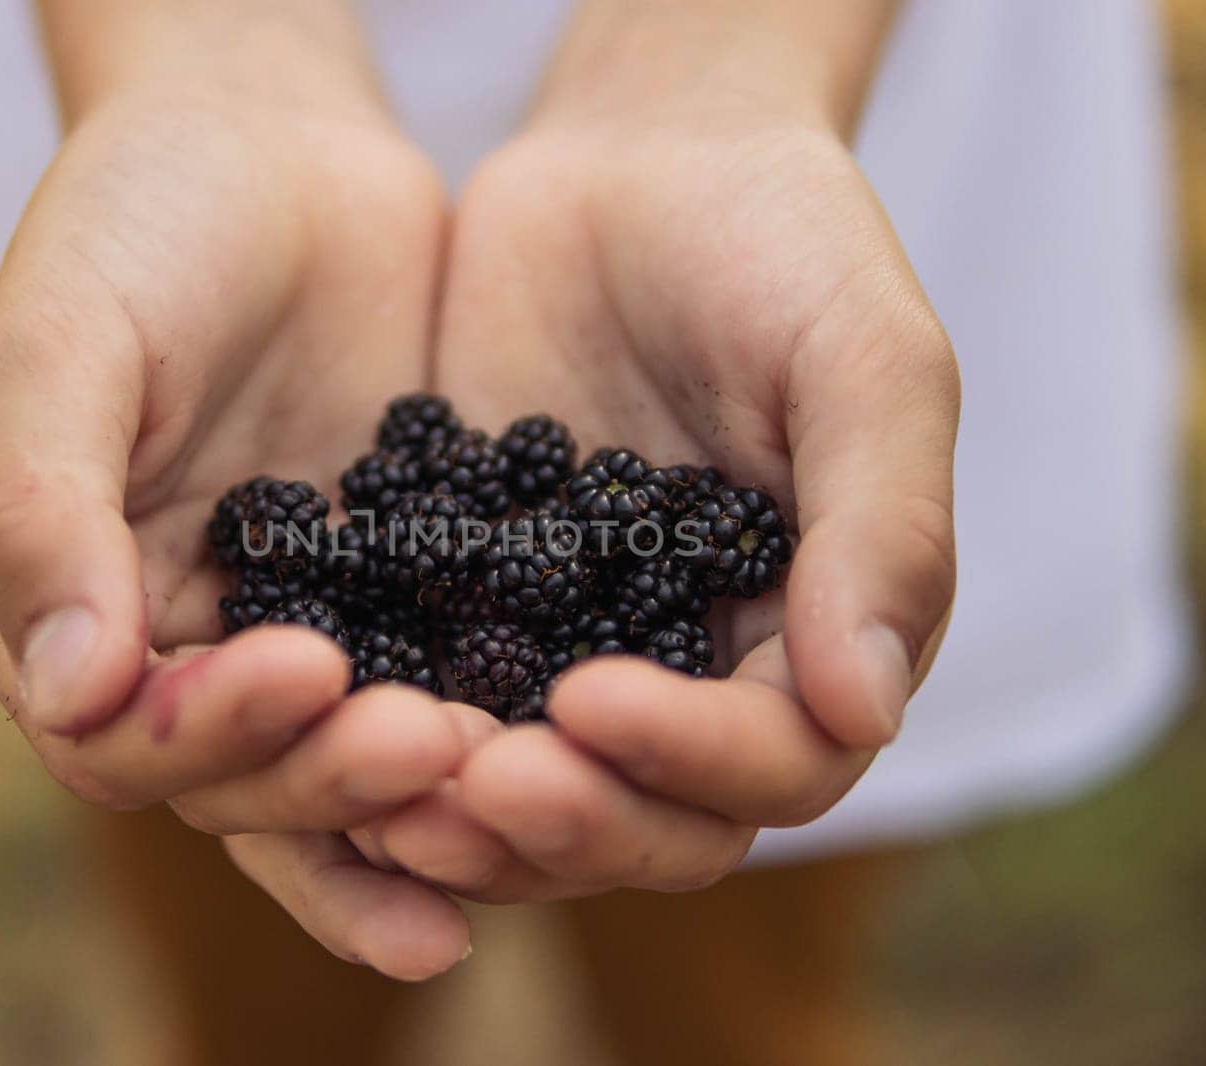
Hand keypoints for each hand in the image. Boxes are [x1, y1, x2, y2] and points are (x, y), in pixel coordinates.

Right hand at [0, 20, 471, 976]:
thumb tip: (70, 695)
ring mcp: (297, 631)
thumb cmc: (135, 222)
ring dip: (420, 795)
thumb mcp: (60, 345)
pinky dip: (495, 732)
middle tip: (433, 742)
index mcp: (65, 615)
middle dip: (332, 778)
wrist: (273, 146)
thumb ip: (40, 513)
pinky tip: (576, 751)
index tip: (304, 670)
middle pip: (246, 782)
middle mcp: (180, 650)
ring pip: (348, 765)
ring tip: (515, 777)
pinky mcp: (403, 600)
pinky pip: (443, 686)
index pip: (116, 741)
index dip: (203, 731)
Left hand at [366, 46, 958, 901]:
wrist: (640, 157)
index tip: (590, 701)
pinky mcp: (469, 608)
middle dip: (571, 819)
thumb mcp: (864, 359)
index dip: (692, 759)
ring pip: (534, 792)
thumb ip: (885, 528)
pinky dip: (384, 732)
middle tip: (479, 781)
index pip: (779, 761)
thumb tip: (868, 712)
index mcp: (812, 635)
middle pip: (652, 818)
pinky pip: (431, 698)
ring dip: (468, 818)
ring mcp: (575, 648)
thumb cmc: (781, 242)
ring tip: (384, 791)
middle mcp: (698, 672)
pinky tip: (319, 720)